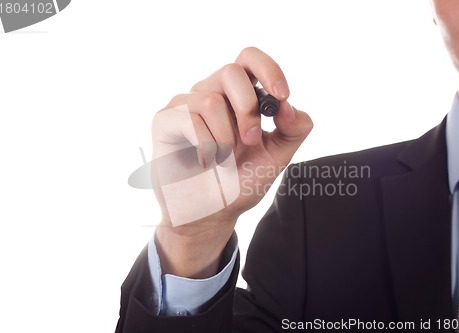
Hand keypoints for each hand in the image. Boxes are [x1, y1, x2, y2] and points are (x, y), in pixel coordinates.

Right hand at [151, 47, 312, 277]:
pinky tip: (204, 162)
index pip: (250, 59)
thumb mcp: (277, 156)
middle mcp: (211, 93)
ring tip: (223, 159)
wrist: (210, 213)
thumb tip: (287, 105)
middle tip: (251, 140)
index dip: (269, 69)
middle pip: (231, 71)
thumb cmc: (240, 181)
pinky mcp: (165, 120)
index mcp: (238, 96)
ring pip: (211, 100)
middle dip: (248, 109)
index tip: (283, 95)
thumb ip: (293, 129)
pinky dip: (205, 146)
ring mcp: (185, 105)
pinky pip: (189, 119)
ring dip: (225, 137)